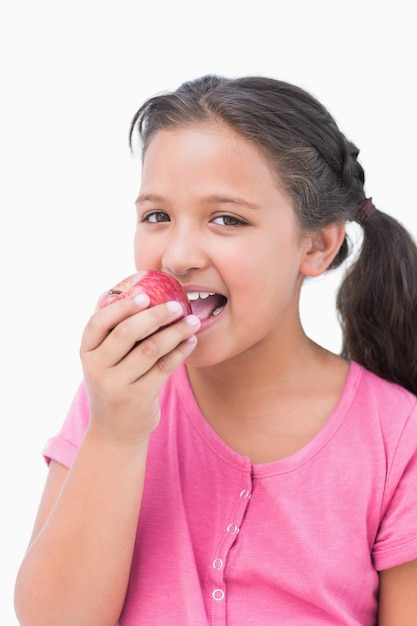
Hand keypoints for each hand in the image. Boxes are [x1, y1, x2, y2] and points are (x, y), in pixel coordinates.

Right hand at [80, 293, 199, 444]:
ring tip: (193, 320)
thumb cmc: (113, 383)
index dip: (122, 306)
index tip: (145, 295)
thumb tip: (122, 290)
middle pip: (126, 333)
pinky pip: (164, 368)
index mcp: (87, 353)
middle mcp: (97, 369)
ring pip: (150, 349)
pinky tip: (191, 340)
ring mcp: (117, 385)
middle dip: (154, 315)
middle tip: (176, 305)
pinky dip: (180, 351)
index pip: (98, 323)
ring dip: (175, 332)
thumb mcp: (101, 360)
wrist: (114, 431)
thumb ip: (109, 331)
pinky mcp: (139, 398)